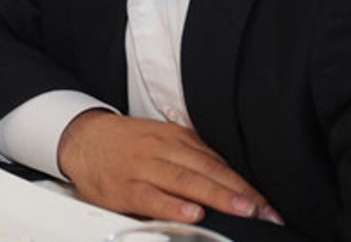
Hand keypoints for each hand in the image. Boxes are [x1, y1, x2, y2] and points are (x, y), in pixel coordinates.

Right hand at [59, 110, 281, 224]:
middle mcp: (161, 149)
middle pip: (206, 170)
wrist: (81, 138)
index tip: (268, 203)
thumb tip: (231, 180)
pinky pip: (152, 198)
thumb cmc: (127, 144)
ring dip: (216, 196)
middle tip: (265, 210)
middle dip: (239, 192)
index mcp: (174, 136)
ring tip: (243, 210)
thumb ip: (191, 155)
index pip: (216, 160)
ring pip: (184, 181)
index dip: (244, 182)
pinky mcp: (124, 188)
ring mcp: (142, 168)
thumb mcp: (161, 139)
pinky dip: (173, 206)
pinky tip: (193, 214)